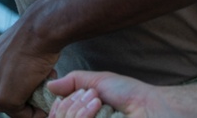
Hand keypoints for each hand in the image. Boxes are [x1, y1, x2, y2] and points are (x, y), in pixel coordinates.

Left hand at [0, 17, 60, 116]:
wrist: (38, 32)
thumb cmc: (31, 38)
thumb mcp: (12, 53)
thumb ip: (8, 68)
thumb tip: (18, 80)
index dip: (4, 97)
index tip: (21, 95)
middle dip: (15, 104)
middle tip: (33, 99)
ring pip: (10, 110)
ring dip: (27, 108)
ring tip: (42, 96)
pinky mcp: (5, 98)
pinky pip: (22, 115)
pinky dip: (35, 113)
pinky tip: (44, 102)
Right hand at [47, 71, 164, 117]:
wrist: (147, 106)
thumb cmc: (127, 94)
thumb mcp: (96, 81)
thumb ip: (72, 82)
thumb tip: (49, 86)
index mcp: (82, 115)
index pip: (56, 116)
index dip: (59, 105)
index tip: (74, 94)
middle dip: (71, 104)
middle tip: (92, 95)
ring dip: (79, 109)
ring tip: (98, 101)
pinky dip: (84, 115)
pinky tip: (99, 108)